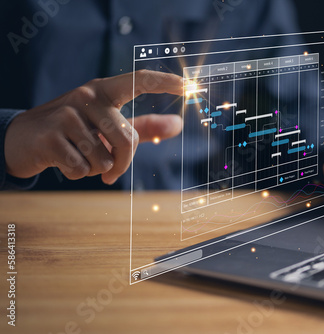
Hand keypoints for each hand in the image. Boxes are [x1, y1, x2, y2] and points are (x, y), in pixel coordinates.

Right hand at [5, 70, 182, 184]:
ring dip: (95, 168)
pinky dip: (77, 172)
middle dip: (123, 164)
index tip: (188, 85)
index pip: (138, 80)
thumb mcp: (109, 126)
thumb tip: (178, 125)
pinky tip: (63, 160)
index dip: (164, 82)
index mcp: (104, 91)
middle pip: (127, 139)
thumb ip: (144, 126)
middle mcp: (87, 96)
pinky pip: (81, 167)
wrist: (24, 139)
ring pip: (104, 157)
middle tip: (111, 173)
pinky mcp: (51, 135)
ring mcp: (67, 114)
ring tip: (79, 156)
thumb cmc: (75, 132)